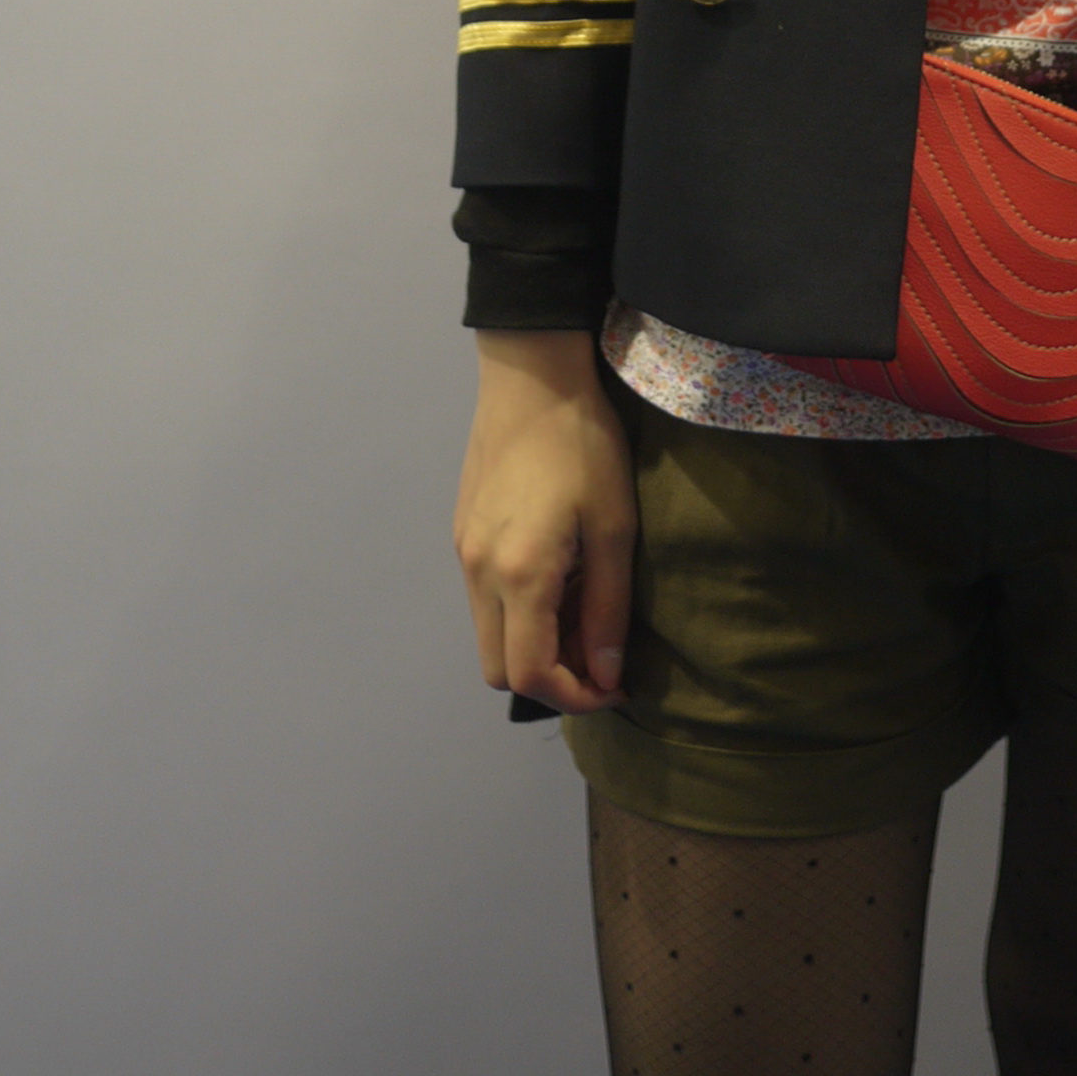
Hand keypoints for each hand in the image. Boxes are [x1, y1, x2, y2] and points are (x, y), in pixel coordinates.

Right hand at [453, 332, 638, 715]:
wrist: (533, 379)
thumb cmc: (584, 446)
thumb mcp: (614, 527)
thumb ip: (607, 607)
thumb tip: (606, 674)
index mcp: (519, 575)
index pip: (529, 676)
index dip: (575, 696)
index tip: (615, 683)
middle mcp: (478, 574)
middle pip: (497, 670)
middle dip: (550, 679)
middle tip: (599, 655)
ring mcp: (463, 554)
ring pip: (488, 637)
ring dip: (533, 646)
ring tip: (582, 612)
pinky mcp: (461, 535)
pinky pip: (483, 602)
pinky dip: (518, 614)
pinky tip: (556, 579)